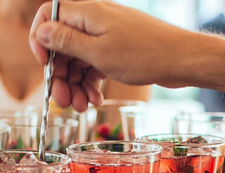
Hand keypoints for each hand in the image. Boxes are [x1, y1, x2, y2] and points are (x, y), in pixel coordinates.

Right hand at [29, 1, 193, 110]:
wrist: (184, 59)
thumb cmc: (145, 54)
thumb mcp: (99, 53)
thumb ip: (67, 42)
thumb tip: (41, 31)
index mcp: (87, 13)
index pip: (48, 16)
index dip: (40, 40)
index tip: (44, 65)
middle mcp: (95, 21)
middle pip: (63, 44)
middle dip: (60, 74)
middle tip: (62, 102)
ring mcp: (108, 35)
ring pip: (79, 58)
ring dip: (76, 84)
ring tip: (81, 107)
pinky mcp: (119, 49)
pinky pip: (95, 64)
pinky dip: (92, 82)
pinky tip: (95, 100)